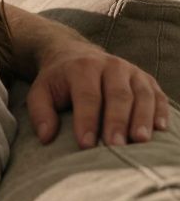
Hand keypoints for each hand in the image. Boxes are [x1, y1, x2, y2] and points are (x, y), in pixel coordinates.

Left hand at [27, 45, 168, 147]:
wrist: (74, 54)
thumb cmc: (57, 81)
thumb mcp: (40, 92)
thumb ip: (40, 113)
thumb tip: (46, 138)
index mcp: (83, 68)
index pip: (87, 96)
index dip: (87, 121)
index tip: (86, 145)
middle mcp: (110, 65)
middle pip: (118, 95)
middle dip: (117, 122)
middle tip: (116, 146)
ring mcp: (131, 71)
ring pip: (141, 95)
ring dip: (142, 118)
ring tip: (140, 140)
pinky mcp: (146, 78)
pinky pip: (157, 94)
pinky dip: (160, 111)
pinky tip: (160, 128)